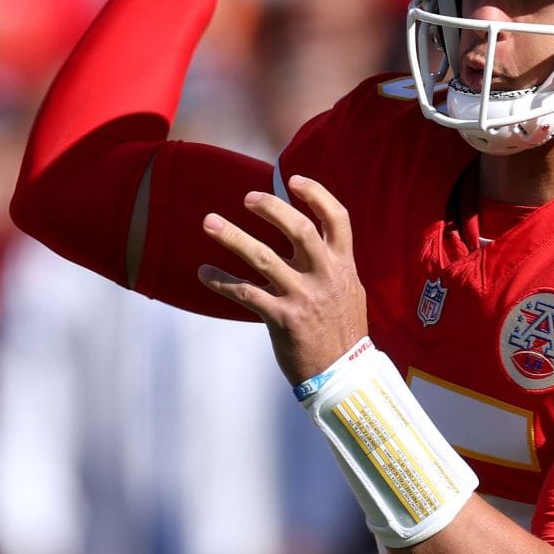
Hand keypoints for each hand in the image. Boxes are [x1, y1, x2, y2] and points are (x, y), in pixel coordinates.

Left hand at [198, 175, 367, 384]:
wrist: (343, 375)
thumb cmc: (342, 330)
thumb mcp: (349, 290)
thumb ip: (332, 262)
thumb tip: (312, 234)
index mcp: (344, 265)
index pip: (337, 218)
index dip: (316, 193)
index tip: (293, 179)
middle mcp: (325, 276)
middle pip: (298, 228)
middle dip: (271, 207)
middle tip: (247, 197)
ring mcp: (303, 297)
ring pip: (263, 257)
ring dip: (232, 236)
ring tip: (209, 222)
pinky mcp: (282, 319)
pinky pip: (245, 293)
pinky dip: (221, 281)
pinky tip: (204, 272)